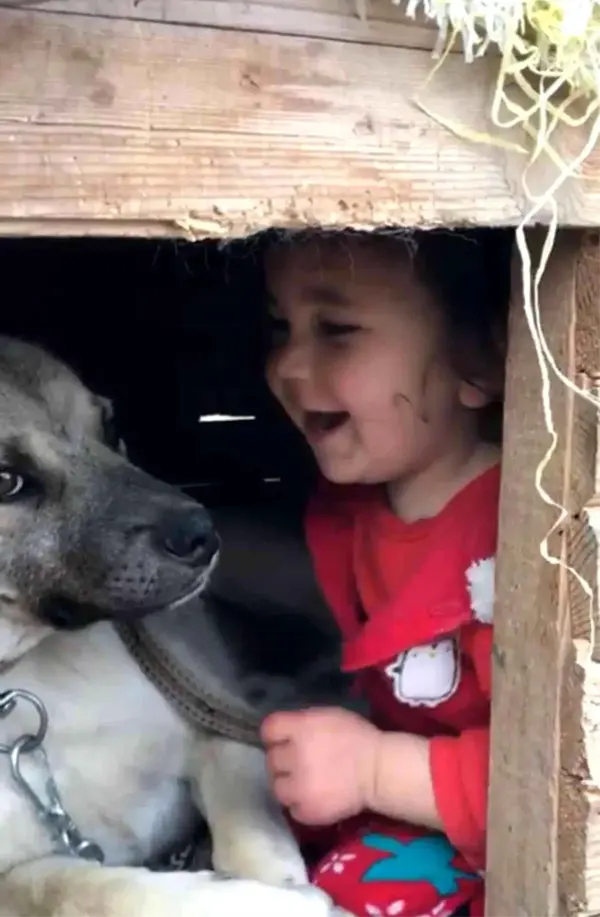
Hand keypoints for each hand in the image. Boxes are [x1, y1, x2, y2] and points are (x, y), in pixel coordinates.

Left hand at [260, 707, 379, 825]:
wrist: (379, 771)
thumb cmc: (357, 738)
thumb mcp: (328, 716)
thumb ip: (302, 724)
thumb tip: (285, 734)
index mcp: (301, 728)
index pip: (269, 729)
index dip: (275, 735)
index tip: (283, 740)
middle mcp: (295, 756)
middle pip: (271, 759)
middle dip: (283, 761)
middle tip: (298, 764)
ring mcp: (299, 786)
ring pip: (277, 787)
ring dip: (287, 785)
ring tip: (303, 784)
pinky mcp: (307, 811)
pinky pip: (291, 809)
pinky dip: (300, 805)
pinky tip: (313, 798)